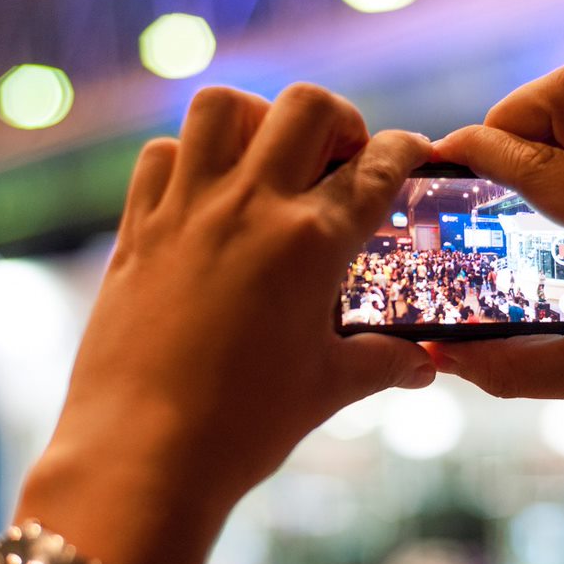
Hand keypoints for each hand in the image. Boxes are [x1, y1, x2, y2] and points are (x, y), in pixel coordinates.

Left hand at [15, 84, 434, 563]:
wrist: (142, 456)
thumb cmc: (244, 425)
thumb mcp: (328, 387)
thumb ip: (384, 361)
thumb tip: (424, 363)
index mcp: (311, 242)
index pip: (378, 166)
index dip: (407, 150)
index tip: (414, 153)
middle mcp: (251, 207)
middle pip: (305, 107)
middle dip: (338, 120)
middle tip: (342, 161)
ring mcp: (188, 211)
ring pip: (222, 107)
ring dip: (258, 120)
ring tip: (270, 160)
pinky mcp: (139, 229)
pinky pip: (162, 156)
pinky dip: (189, 158)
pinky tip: (206, 196)